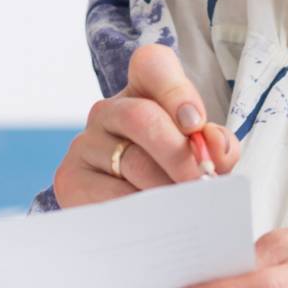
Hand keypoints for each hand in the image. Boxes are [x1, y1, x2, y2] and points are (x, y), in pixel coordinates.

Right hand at [52, 44, 239, 207]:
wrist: (129, 208)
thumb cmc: (173, 171)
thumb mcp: (200, 151)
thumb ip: (216, 144)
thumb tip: (215, 145)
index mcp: (143, 89)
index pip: (152, 65)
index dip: (175, 91)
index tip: (195, 124)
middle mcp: (108, 110)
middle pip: (142, 118)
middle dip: (178, 154)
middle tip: (202, 184)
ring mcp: (85, 144)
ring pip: (131, 163)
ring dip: (166, 190)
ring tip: (188, 210)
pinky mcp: (70, 179)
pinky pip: (109, 197)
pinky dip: (140, 213)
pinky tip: (158, 222)